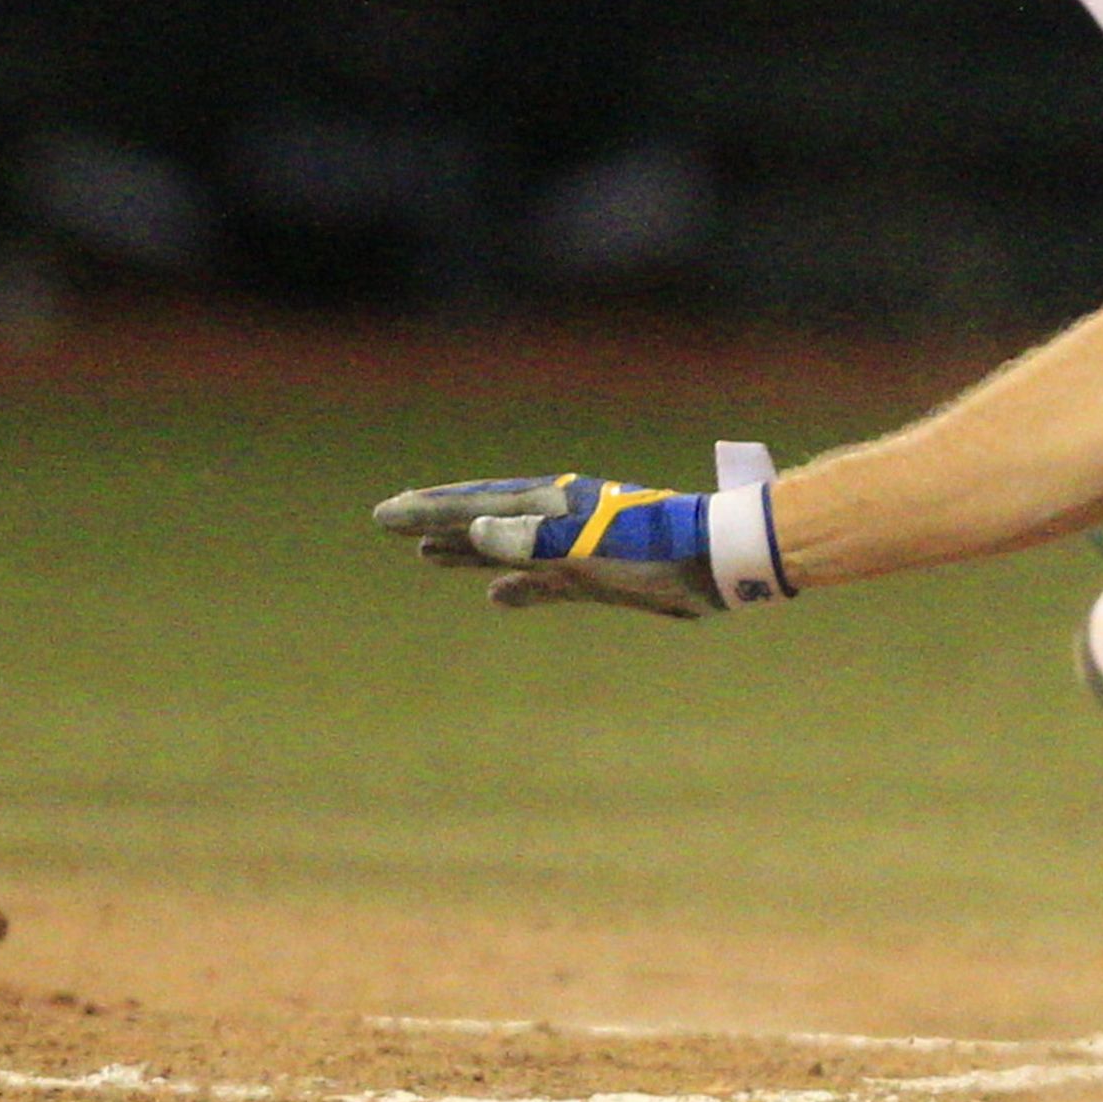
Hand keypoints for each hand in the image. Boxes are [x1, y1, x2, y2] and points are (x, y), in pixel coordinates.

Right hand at [376, 470, 734, 616]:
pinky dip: (516, 589)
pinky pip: (542, 583)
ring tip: (426, 556)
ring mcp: (576, 550)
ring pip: (507, 550)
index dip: (431, 510)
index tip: (387, 513)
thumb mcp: (590, 544)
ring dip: (468, 552)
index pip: (477, 504)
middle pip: (484, 520)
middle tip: (391, 522)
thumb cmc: (656, 546)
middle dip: (439, 523)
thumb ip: (534, 540)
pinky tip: (494, 598)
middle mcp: (559, 522)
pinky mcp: (596, 577)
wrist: (715, 561)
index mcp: (554, 504)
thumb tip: (475, 531)